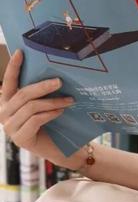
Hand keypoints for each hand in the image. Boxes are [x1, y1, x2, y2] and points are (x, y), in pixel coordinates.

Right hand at [0, 49, 76, 165]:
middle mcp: (3, 113)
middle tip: (60, 81)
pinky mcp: (20, 138)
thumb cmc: (52, 123)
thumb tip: (51, 72)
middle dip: (42, 86)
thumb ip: (40, 92)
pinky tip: (61, 111)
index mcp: (7, 102)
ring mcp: (10, 127)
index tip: (20, 52)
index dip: (14, 67)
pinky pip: (35, 120)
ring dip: (52, 102)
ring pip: (30, 107)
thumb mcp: (43, 104)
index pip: (8, 81)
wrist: (60, 149)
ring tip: (69, 99)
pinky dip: (50, 114)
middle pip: (22, 94)